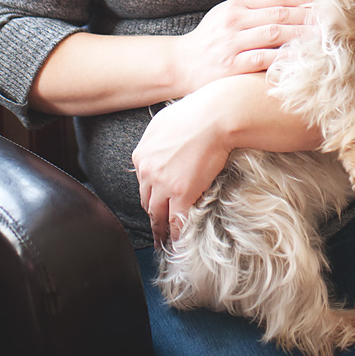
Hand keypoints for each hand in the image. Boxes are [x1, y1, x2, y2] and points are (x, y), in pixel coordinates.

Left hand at [132, 85, 230, 249]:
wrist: (213, 117)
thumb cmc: (194, 113)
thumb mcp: (163, 123)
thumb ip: (156, 141)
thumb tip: (159, 147)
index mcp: (141, 155)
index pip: (142, 182)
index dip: (151, 194)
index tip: (155, 203)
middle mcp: (147, 172)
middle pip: (147, 200)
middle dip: (152, 214)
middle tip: (156, 228)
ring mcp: (162, 184)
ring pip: (156, 214)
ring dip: (159, 229)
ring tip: (162, 240)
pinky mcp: (181, 194)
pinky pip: (174, 221)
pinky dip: (174, 234)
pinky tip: (176, 241)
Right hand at [173, 0, 316, 95]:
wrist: (179, 65)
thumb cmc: (208, 41)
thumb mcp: (226, 15)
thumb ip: (252, 8)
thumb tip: (287, 1)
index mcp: (236, 5)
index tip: (324, 3)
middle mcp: (234, 20)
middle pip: (280, 14)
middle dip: (308, 16)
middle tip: (333, 21)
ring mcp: (233, 42)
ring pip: (275, 34)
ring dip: (303, 36)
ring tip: (324, 38)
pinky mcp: (232, 65)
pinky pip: (264, 59)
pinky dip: (285, 58)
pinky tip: (302, 59)